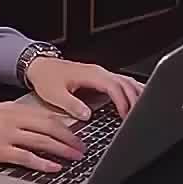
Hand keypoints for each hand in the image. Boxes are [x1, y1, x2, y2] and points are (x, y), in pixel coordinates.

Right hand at [0, 98, 85, 172]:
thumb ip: (15, 120)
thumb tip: (37, 129)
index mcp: (12, 109)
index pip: (46, 115)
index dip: (66, 125)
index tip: (78, 133)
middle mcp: (11, 119)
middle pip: (49, 126)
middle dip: (70, 138)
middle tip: (83, 148)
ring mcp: (5, 134)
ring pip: (41, 141)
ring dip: (62, 150)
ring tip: (75, 158)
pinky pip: (25, 156)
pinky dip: (42, 162)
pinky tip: (53, 167)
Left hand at [26, 56, 141, 122]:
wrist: (40, 66)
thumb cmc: (46, 78)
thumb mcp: (54, 95)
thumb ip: (71, 105)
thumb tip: (87, 115)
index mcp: (90, 75)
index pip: (114, 87)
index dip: (122, 101)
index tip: (125, 116)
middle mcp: (98, 72)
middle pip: (125, 83)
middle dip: (134, 99)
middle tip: (139, 117)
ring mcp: (100, 73)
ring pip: (126, 81)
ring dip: (136, 93)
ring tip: (142, 109)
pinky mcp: (99, 77)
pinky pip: (120, 82)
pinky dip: (131, 89)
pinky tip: (136, 97)